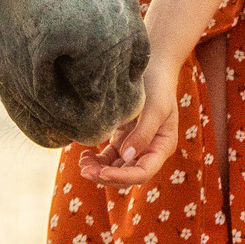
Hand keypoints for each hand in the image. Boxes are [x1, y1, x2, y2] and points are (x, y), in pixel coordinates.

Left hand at [78, 45, 180, 186]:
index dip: (124, 176)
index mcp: (162, 147)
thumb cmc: (157, 86)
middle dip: (107, 176)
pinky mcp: (123, 138)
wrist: (152, 67)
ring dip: (100, 170)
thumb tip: (126, 156)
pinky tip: (85, 155)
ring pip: (117, 168)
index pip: (143, 172)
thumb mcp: (154, 108)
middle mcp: (149, 150)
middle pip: (128, 174)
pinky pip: (110, 156)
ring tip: (82, 164)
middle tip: (85, 171)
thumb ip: (143, 133)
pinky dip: (98, 160)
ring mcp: (135, 145)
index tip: (104, 172)